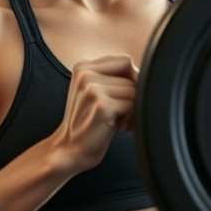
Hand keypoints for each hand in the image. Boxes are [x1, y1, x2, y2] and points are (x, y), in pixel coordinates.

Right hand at [52, 54, 138, 171]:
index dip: (131, 80)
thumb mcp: (93, 91)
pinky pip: (133, 104)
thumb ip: (111, 75)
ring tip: (119, 121)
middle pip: (131, 75)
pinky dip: (132, 118)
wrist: (69, 149)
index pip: (124, 61)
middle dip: (133, 96)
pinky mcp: (102, 105)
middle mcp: (85, 74)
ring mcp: (92, 89)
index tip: (122, 98)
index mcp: (82, 66)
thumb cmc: (87, 121)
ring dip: (133, 109)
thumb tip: (141, 70)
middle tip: (122, 114)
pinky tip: (119, 127)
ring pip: (134, 90)